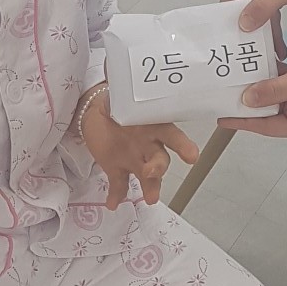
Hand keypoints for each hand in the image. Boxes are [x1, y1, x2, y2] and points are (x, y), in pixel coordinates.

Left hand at [80, 91, 199, 208]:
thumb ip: (125, 97)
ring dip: (150, 188)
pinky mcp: (116, 168)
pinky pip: (119, 185)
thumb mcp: (121, 96)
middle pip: (161, 160)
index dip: (183, 146)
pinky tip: (112, 203)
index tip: (191, 156)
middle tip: (151, 172)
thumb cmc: (117, 102)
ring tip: (150, 198)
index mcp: (153, 126)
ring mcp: (134, 159)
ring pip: (147, 177)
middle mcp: (149, 145)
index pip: (172, 136)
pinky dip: (116, 196)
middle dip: (159, 168)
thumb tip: (123, 82)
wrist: (95, 112)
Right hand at [221, 0, 286, 58]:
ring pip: (256, 14)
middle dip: (247, 30)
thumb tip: (243, 24)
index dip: (229, 21)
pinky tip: (277, 45)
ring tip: (265, 53)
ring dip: (262, 33)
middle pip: (240, 9)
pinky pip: (269, 14)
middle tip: (248, 51)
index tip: (232, 41)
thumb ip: (260, 8)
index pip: (227, 0)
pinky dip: (273, 28)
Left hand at [222, 34, 286, 139]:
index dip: (243, 121)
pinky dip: (271, 75)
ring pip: (273, 95)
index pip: (266, 126)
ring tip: (237, 78)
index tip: (222, 118)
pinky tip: (258, 64)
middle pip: (268, 112)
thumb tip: (247, 99)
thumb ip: (271, 91)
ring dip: (259, 86)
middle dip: (248, 102)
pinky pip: (282, 82)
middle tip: (225, 94)